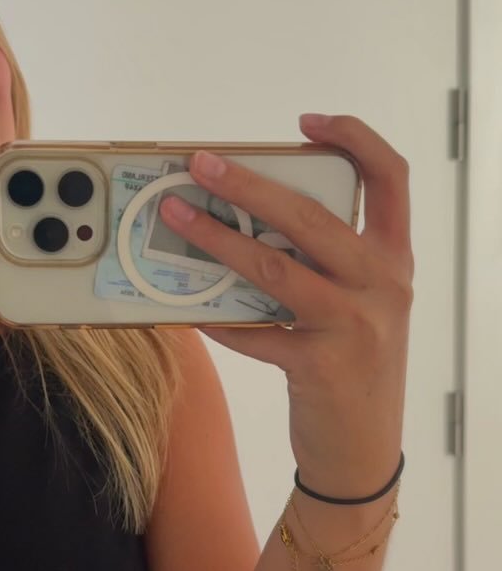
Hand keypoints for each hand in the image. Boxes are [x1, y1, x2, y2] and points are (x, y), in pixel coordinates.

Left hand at [158, 113, 413, 498]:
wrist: (362, 448)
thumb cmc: (354, 365)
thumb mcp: (359, 305)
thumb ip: (324, 264)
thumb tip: (245, 223)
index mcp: (393, 259)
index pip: (390, 178)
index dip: (354, 138)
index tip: (307, 122)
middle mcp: (381, 285)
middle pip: (312, 216)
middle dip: (249, 184)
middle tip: (201, 165)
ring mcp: (352, 325)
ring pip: (275, 267)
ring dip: (217, 239)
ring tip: (177, 218)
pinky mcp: (318, 366)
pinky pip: (253, 331)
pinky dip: (215, 318)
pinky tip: (186, 308)